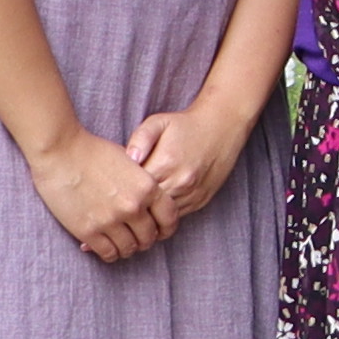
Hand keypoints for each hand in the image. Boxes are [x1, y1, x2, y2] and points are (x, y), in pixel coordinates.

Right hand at [28, 124, 174, 263]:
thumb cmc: (93, 151)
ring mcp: (111, 220)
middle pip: (149, 237)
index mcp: (147, 187)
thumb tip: (150, 199)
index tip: (160, 231)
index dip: (166, 228)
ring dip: (128, 248)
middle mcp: (133, 206)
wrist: (60, 152)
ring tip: (122, 243)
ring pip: (129, 249)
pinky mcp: (89, 231)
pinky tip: (107, 247)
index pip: (169, 218)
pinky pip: (108, 253)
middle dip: (145, 240)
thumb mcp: (129, 161)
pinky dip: (111, 253)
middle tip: (138, 238)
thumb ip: (142, 181)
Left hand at [124, 97, 257, 227]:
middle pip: (146, 204)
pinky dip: (164, 213)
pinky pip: (176, 216)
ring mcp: (192, 194)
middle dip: (134, 202)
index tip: (116, 183)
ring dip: (149, 211)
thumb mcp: (158, 122)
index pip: (134, 187)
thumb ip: (139, 139)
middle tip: (123, 197)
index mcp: (165, 163)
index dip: (123, 186)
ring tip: (137, 203)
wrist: (222, 126)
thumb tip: (128, 159)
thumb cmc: (185, 124)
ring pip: (161, 214)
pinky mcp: (200, 200)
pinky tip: (156, 205)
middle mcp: (180, 182)